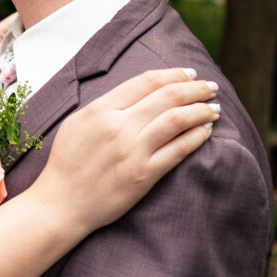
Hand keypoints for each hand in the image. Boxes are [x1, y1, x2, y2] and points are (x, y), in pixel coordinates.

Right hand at [31, 68, 218, 234]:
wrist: (62, 202)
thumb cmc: (67, 162)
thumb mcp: (77, 124)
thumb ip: (105, 106)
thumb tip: (137, 94)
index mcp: (100, 110)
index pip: (146, 81)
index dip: (173, 74)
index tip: (189, 74)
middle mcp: (118, 126)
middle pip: (168, 96)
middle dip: (195, 88)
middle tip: (210, 87)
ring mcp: (133, 150)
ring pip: (178, 119)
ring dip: (202, 110)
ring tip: (214, 108)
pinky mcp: (144, 174)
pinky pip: (179, 150)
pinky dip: (197, 136)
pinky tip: (206, 131)